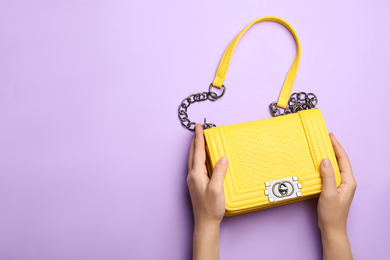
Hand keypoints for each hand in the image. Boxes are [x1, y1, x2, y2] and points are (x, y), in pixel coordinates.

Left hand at [187, 124, 227, 226]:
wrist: (205, 223)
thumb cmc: (211, 208)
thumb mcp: (218, 189)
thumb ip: (219, 172)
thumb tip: (222, 158)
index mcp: (196, 174)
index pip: (198, 152)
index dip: (198, 138)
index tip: (198, 127)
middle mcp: (192, 176)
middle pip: (193, 153)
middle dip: (195, 140)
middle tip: (198, 129)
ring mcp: (193, 180)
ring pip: (193, 159)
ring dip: (196, 148)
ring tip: (200, 140)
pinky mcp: (196, 184)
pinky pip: (196, 165)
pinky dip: (199, 157)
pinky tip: (203, 158)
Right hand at [318, 133, 356, 259]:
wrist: (331, 228)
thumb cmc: (332, 214)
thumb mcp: (328, 193)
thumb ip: (327, 176)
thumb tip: (326, 160)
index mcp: (349, 181)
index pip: (343, 159)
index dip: (337, 146)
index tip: (330, 136)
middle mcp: (346, 181)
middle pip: (341, 160)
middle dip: (334, 148)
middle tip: (325, 138)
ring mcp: (340, 185)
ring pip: (336, 166)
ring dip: (329, 156)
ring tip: (322, 147)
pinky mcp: (334, 188)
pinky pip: (330, 172)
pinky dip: (325, 165)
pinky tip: (319, 164)